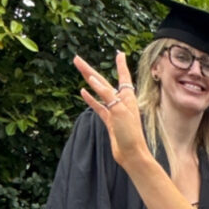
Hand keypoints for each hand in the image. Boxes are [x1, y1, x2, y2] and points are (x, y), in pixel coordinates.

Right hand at [75, 51, 147, 169]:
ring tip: (78, 69)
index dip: (120, 65)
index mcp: (127, 97)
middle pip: (102, 81)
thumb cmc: (130, 133)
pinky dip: (90, 99)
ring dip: (88, 80)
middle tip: (76, 59)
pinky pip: (98, 106)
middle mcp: (121, 102)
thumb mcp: (119, 110)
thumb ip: (106, 94)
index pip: (123, 77)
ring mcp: (114, 110)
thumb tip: (92, 79)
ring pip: (98, 92)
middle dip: (89, 69)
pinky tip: (82, 91)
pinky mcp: (109, 120)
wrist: (131, 154)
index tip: (120, 53)